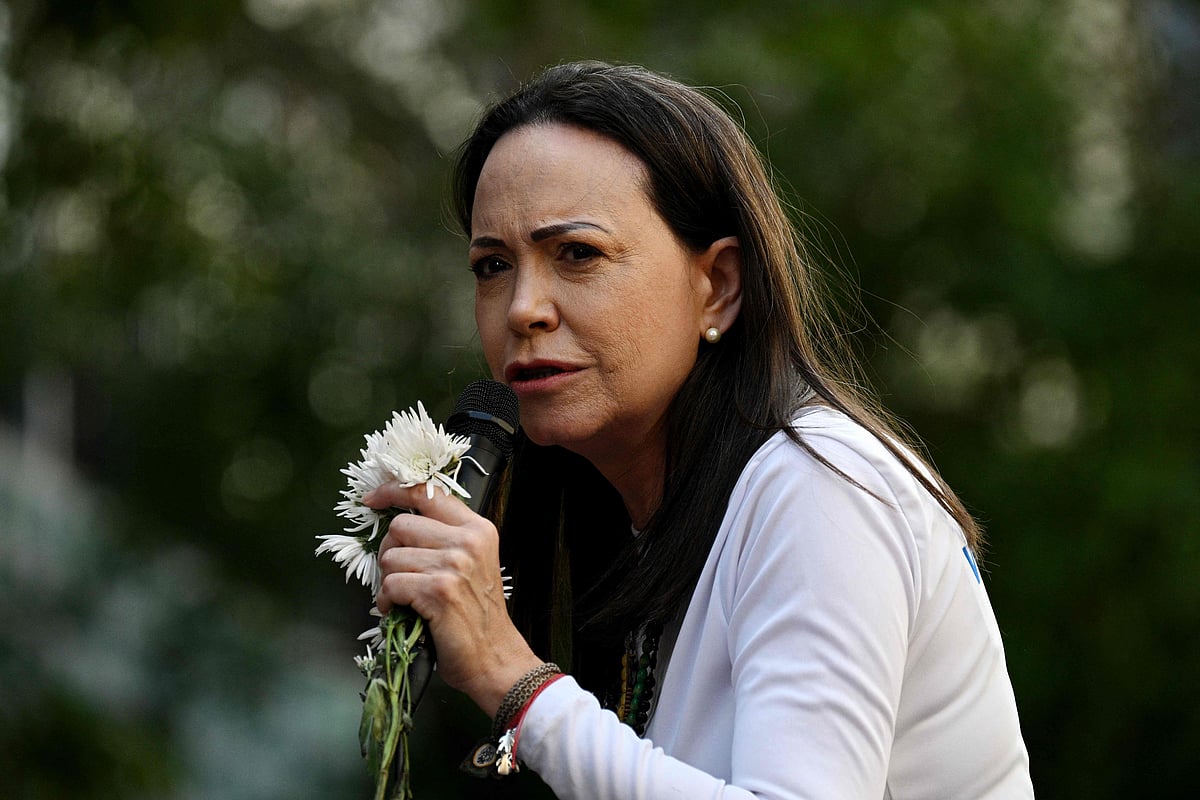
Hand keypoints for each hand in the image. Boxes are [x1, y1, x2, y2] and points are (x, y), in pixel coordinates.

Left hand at [364, 482, 542, 717]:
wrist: (494, 657)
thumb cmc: (477, 615)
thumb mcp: (473, 563)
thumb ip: (445, 537)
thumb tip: (399, 523)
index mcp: (477, 529)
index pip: (428, 492)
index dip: (393, 491)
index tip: (373, 499)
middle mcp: (467, 541)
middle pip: (400, 526)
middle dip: (390, 552)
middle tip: (400, 575)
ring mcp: (453, 565)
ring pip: (391, 558)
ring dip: (389, 582)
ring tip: (407, 599)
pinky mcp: (438, 591)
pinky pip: (390, 586)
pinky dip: (387, 603)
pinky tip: (402, 612)